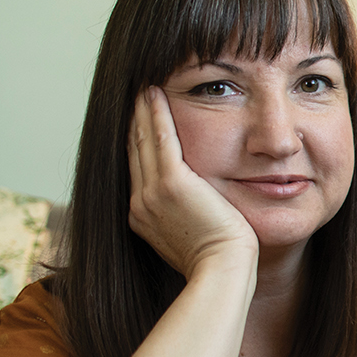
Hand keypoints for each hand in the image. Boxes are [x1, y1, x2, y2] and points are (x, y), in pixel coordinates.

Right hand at [127, 87, 257, 276]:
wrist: (223, 270)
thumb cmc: (221, 261)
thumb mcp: (194, 237)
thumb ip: (187, 216)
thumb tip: (196, 207)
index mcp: (143, 216)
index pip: (137, 169)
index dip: (136, 141)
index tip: (138, 120)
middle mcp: (140, 203)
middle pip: (133, 151)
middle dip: (133, 121)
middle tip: (135, 93)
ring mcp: (152, 193)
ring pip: (142, 140)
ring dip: (141, 111)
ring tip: (143, 86)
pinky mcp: (171, 183)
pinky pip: (160, 139)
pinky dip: (155, 114)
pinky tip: (155, 93)